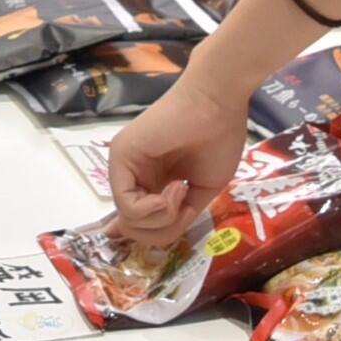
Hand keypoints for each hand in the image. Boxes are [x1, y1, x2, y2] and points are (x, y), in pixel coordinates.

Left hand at [108, 74, 252, 240]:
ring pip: (129, 220)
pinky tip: (176, 188)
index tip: (165, 234)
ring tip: (183, 192)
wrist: (218, 103)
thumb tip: (157, 236)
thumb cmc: (219, 139)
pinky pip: (128, 205)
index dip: (146, 234)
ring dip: (163, 219)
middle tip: (186, 210)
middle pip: (133, 227)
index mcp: (152, 180)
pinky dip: (156, 209)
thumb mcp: (201, 192)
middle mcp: (133, 173)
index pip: (134, 219)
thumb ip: (177, 215)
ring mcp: (124, 165)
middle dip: (164, 231)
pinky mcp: (121, 157)